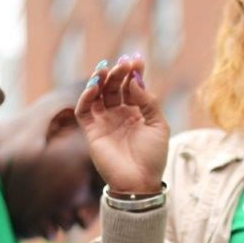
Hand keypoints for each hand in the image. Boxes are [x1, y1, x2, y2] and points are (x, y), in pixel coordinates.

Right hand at [75, 55, 169, 194]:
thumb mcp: (159, 125)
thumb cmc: (153, 157)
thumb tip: (135, 81)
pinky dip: (86, 97)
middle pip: (115, 87)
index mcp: (137, 112)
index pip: (132, 86)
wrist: (140, 182)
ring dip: (100, 80)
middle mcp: (119, 114)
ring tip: (105, 69)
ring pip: (98, 95)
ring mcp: (105, 122)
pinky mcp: (92, 132)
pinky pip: (84, 110)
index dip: (133, 73)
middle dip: (118, 73)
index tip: (137, 60)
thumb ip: (148, 102)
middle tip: (123, 63)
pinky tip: (95, 86)